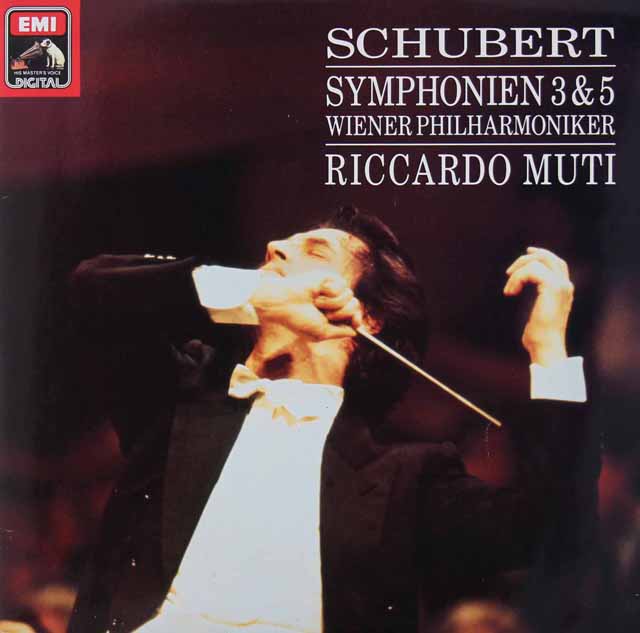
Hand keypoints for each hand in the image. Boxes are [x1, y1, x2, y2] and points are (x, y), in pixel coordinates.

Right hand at [250, 270, 362, 339]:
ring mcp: (332, 290)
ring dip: (333, 305)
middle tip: (326, 315)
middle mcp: (333, 302)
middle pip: (355, 306)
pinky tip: (317, 293)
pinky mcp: (329, 278)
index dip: (357, 319)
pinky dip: (330, 293)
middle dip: (343, 313)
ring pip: (350, 298)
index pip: (353, 316)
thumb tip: (355, 332)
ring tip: (317, 303)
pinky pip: (342, 286)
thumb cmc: (299, 320)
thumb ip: (339, 333)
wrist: (284, 303)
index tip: (357, 323)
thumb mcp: (321, 333)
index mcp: (331, 316)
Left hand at [503, 247, 573, 365]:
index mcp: (564, 290)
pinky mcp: (552, 288)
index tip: (526, 253)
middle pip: (548, 258)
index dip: (541, 254)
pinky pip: (532, 271)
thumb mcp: (537, 312)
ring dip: (517, 273)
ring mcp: (561, 286)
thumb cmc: (539, 336)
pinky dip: (517, 279)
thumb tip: (520, 289)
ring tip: (509, 291)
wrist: (546, 347)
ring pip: (537, 263)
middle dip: (526, 259)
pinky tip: (510, 293)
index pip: (556, 263)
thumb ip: (538, 298)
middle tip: (508, 272)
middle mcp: (565, 285)